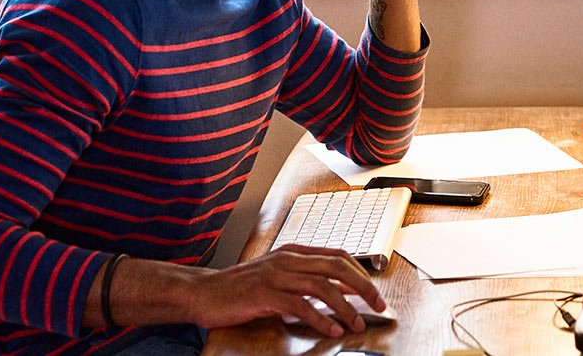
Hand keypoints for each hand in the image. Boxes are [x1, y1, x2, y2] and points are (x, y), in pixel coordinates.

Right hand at [185, 245, 382, 335]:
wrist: (204, 292)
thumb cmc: (240, 288)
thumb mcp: (277, 277)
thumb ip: (304, 280)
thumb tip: (338, 292)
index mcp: (293, 252)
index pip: (338, 255)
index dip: (361, 273)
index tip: (375, 293)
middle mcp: (287, 259)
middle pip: (337, 267)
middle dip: (363, 287)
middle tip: (378, 306)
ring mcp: (275, 274)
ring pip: (322, 285)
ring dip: (344, 307)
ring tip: (356, 324)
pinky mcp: (264, 293)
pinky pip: (299, 305)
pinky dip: (319, 318)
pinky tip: (330, 329)